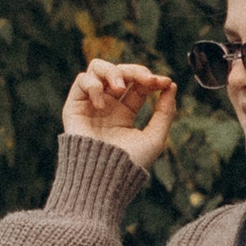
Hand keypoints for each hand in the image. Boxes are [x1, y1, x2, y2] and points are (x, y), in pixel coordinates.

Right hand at [62, 58, 177, 169]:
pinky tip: (101, 106)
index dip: (151, 79)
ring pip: (98, 68)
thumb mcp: (155, 138)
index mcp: (124, 112)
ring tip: (120, 87)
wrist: (103, 177)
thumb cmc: (129, 163)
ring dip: (113, 71)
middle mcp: (107, 105)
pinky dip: (93, 86)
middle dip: (135, 71)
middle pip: (120, 72)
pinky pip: (82, 80)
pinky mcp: (74, 105)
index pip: (138, 85)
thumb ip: (165, 112)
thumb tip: (171, 86)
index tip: (164, 82)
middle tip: (146, 80)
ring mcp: (90, 103)